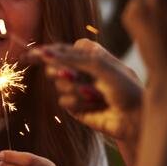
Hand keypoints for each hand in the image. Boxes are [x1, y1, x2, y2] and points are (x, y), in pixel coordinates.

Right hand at [26, 39, 142, 143]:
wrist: (135, 117)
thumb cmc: (125, 87)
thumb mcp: (99, 65)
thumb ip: (72, 58)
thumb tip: (44, 52)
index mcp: (90, 54)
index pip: (62, 48)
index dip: (46, 51)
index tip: (31, 54)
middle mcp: (82, 70)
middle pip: (56, 65)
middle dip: (62, 70)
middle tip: (72, 75)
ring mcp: (78, 89)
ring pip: (59, 84)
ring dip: (76, 89)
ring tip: (95, 94)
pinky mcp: (76, 107)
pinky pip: (64, 100)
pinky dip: (78, 102)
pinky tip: (94, 106)